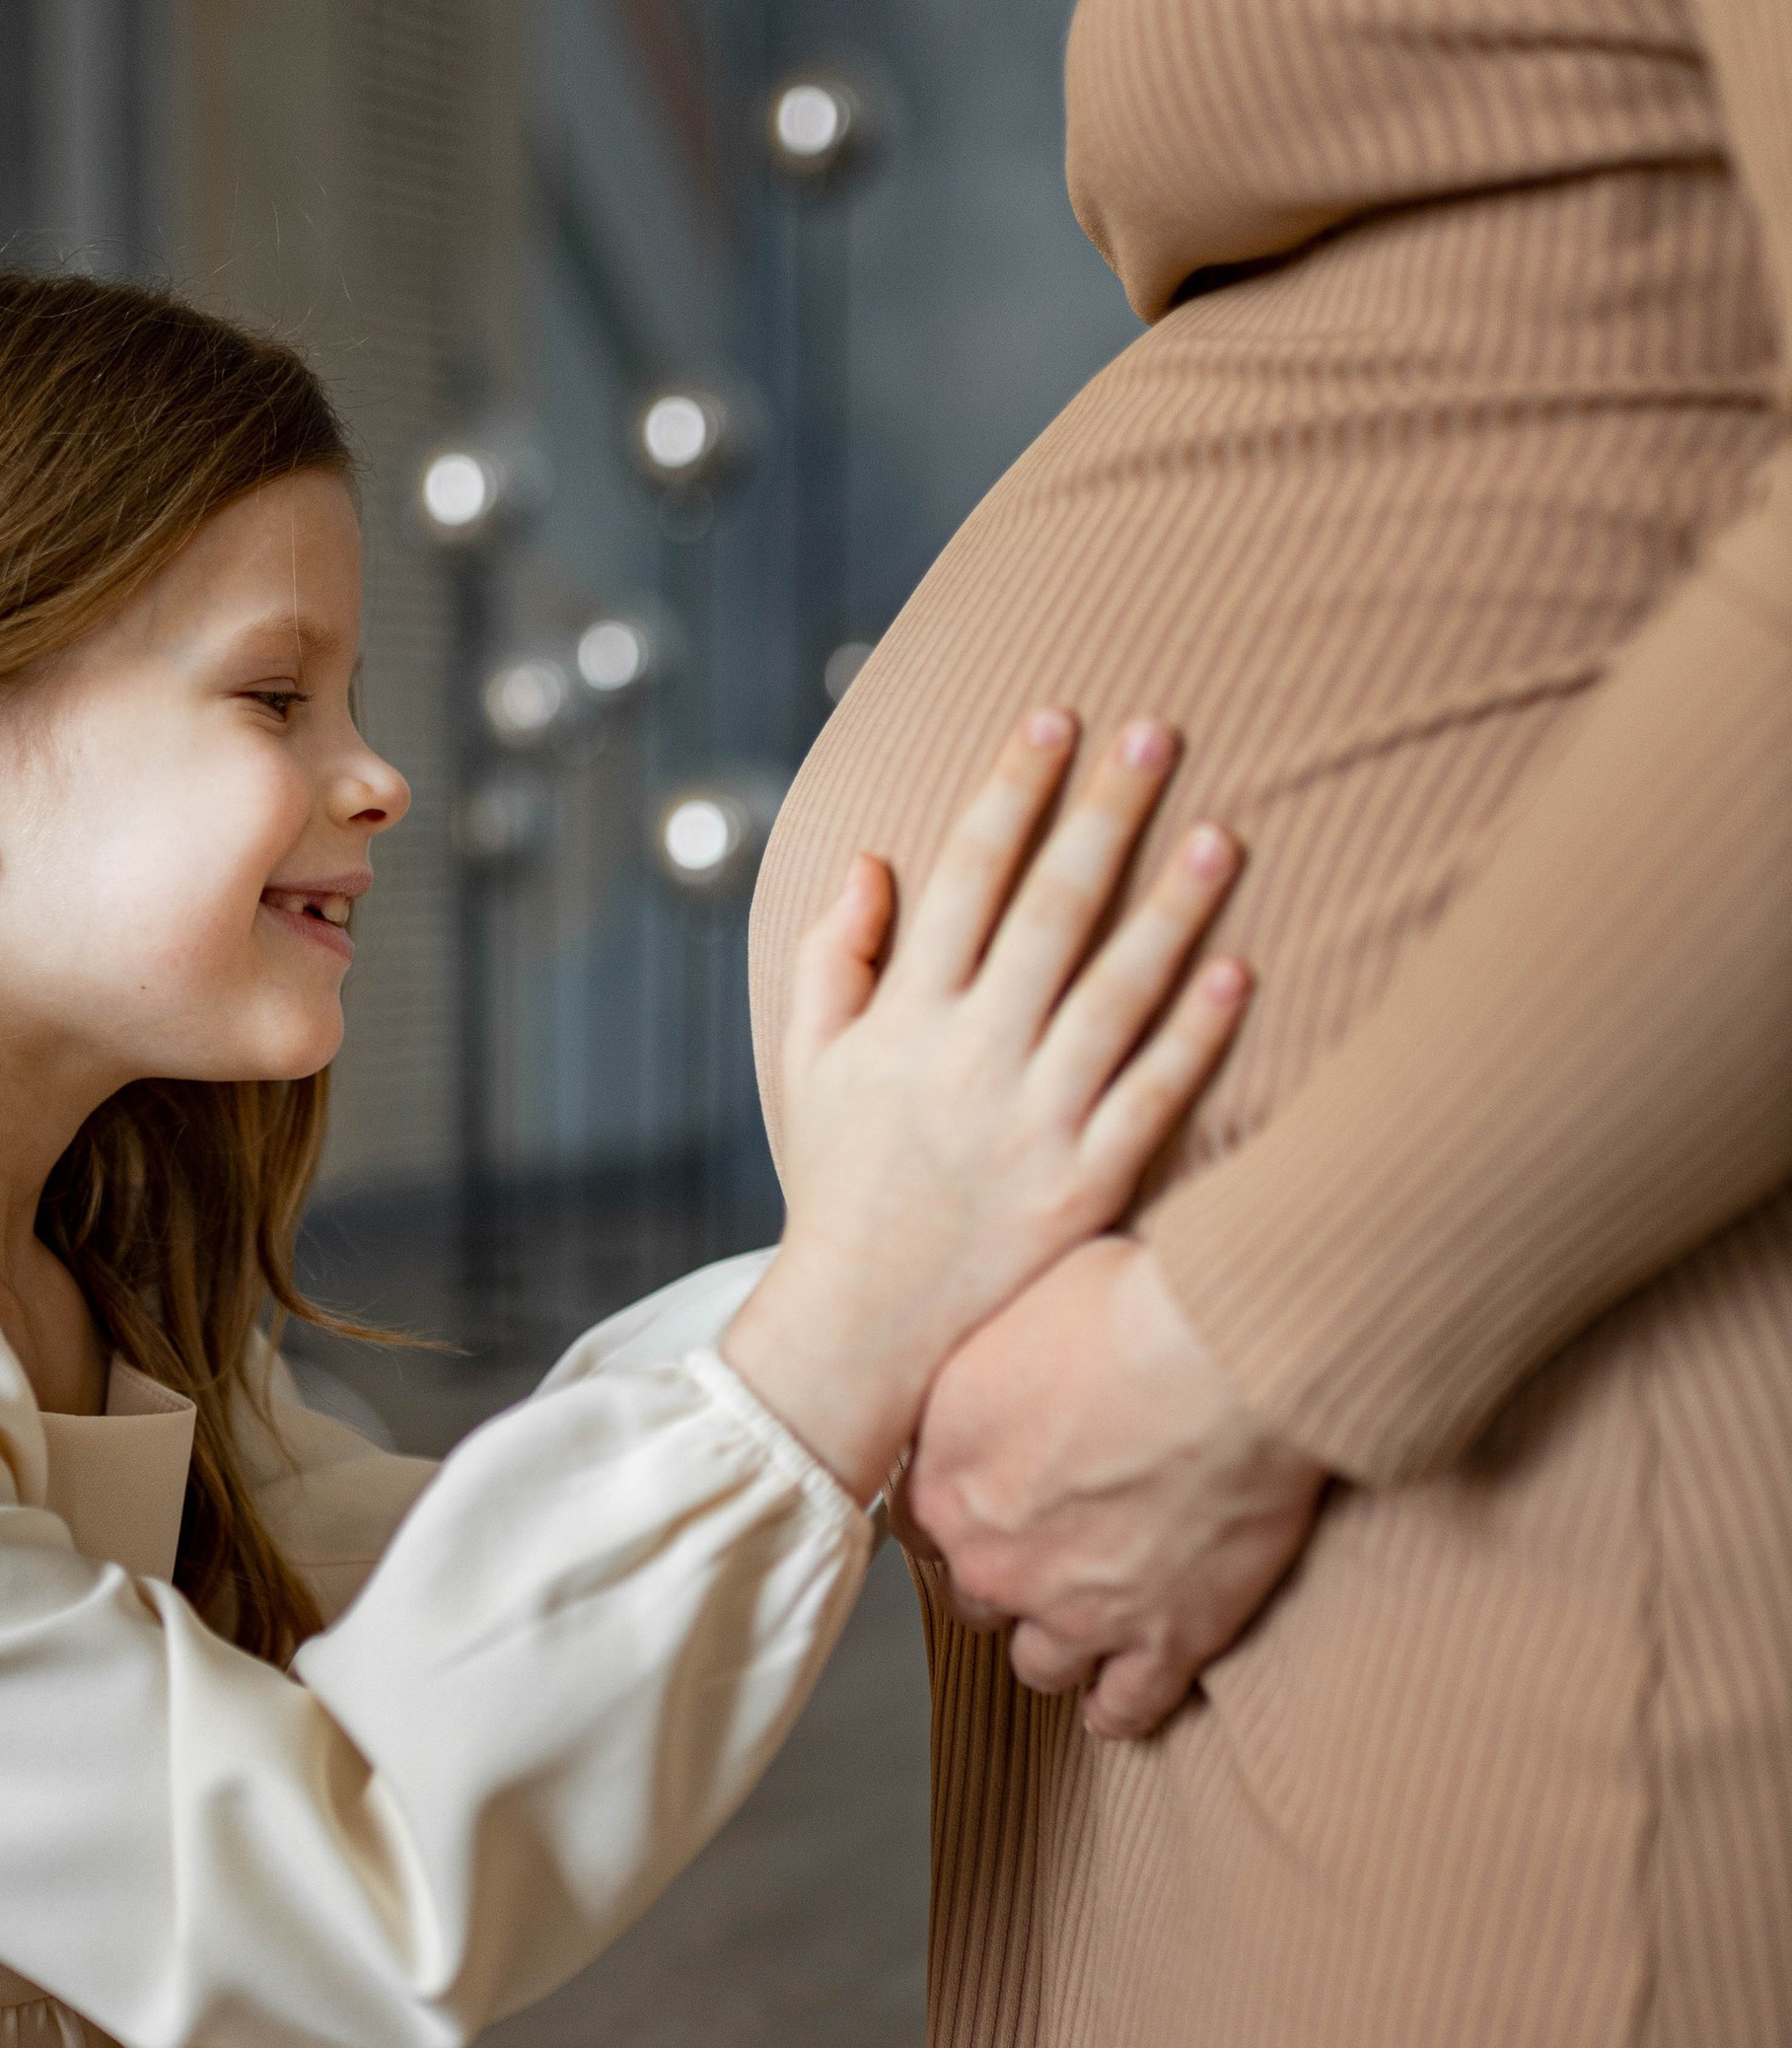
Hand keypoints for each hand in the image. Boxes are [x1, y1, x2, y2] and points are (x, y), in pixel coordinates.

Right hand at [724, 711, 1249, 1500]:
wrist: (862, 1330)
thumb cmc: (839, 1184)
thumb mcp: (807, 1065)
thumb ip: (832, 956)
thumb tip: (874, 859)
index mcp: (902, 1019)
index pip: (963, 876)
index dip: (1010, 789)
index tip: (1054, 716)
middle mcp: (968, 1059)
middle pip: (1050, 912)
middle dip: (1104, 815)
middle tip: (1159, 733)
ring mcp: (1031, 1121)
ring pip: (1115, 993)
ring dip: (1171, 909)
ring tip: (1223, 834)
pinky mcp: (1084, 1184)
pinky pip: (1151, 1096)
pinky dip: (1195, 1035)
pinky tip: (1239, 972)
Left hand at [909, 1237, 1326, 1736]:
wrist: (1233, 1349)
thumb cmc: (1132, 1302)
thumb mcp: (1014, 1307)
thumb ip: (988, 1371)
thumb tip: (997, 1368)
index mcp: (945, 1479)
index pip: (923, 1523)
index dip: (965, 1512)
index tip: (994, 1500)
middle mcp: (996, 1557)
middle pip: (979, 1596)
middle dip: (1010, 1576)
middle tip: (1054, 1547)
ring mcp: (1079, 1611)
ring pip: (1043, 1663)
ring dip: (1063, 1643)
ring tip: (1090, 1623)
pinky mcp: (1165, 1640)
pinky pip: (1128, 1707)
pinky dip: (1124, 1708)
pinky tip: (1124, 1701)